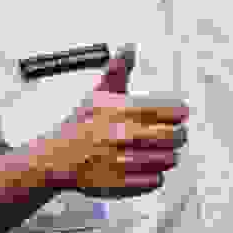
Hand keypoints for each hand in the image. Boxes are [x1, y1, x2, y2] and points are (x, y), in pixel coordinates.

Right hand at [31, 50, 186, 199]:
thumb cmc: (80, 125)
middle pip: (174, 136)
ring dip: (167, 155)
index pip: (169, 111)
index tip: (179, 114)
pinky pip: (155, 181)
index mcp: (121, 112)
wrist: (53, 158)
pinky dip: (154, 175)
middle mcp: (122, 136)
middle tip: (173, 134)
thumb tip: (129, 49)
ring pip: (168, 159)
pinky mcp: (121, 183)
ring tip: (159, 150)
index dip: (176, 112)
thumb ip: (118, 72)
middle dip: (177, 135)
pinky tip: (146, 167)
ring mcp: (121, 162)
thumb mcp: (98, 95)